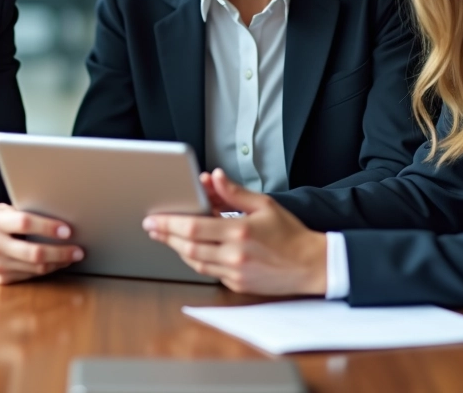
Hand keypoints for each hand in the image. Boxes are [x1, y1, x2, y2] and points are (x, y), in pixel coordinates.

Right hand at [0, 204, 83, 284]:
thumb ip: (21, 212)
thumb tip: (54, 213)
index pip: (25, 223)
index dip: (48, 227)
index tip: (67, 230)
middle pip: (33, 252)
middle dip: (60, 252)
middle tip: (78, 250)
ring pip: (35, 268)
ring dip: (58, 263)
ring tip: (73, 256)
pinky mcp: (1, 279)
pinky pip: (30, 276)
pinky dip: (47, 270)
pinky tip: (58, 263)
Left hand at [144, 169, 326, 295]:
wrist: (311, 265)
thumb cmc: (289, 234)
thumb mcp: (264, 205)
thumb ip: (235, 192)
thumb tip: (214, 176)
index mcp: (240, 231)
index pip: (194, 227)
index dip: (169, 223)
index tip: (154, 218)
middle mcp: (235, 255)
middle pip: (188, 247)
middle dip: (166, 236)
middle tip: (151, 226)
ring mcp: (235, 273)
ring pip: (195, 262)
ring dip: (177, 248)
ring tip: (166, 235)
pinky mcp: (237, 285)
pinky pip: (208, 271)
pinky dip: (195, 259)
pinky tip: (189, 249)